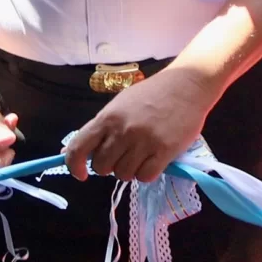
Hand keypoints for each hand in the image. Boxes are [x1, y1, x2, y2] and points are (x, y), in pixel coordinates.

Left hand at [61, 67, 217, 181]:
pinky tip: (153, 160)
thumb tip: (77, 153)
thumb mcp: (120, 105)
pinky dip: (146, 173)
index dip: (74, 165)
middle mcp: (123, 130)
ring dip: (130, 170)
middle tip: (123, 156)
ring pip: (123, 175)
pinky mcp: (164, 150)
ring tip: (141, 156)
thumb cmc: (153, 94)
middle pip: (102, 167)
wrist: (188, 85)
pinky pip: (145, 177)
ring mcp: (144, 141)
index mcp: (108, 117)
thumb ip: (102, 127)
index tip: (81, 174)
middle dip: (110, 166)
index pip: (78, 148)